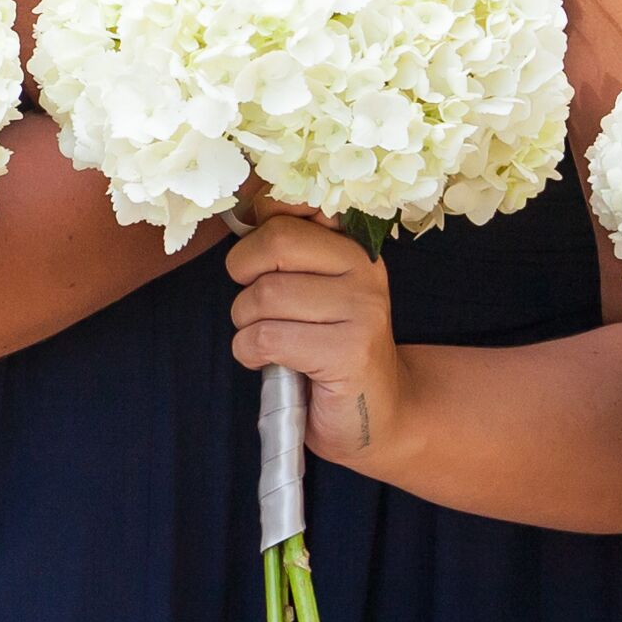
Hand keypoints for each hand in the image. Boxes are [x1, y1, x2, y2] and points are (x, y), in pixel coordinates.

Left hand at [224, 217, 402, 462]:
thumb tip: (251, 205)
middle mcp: (364, 270)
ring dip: (246, 323)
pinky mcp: (349, 351)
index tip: (254, 265)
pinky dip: (250, 351)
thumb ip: (289, 250)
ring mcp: (362, 310)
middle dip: (244, 276)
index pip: (292, 208)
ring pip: (265, 294)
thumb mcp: (314, 291)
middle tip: (256, 307)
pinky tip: (269, 362)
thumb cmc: (329, 350)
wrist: (378, 415)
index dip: (256, 231)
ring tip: (268, 339)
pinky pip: (267, 337)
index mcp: (353, 247)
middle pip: (275, 243)